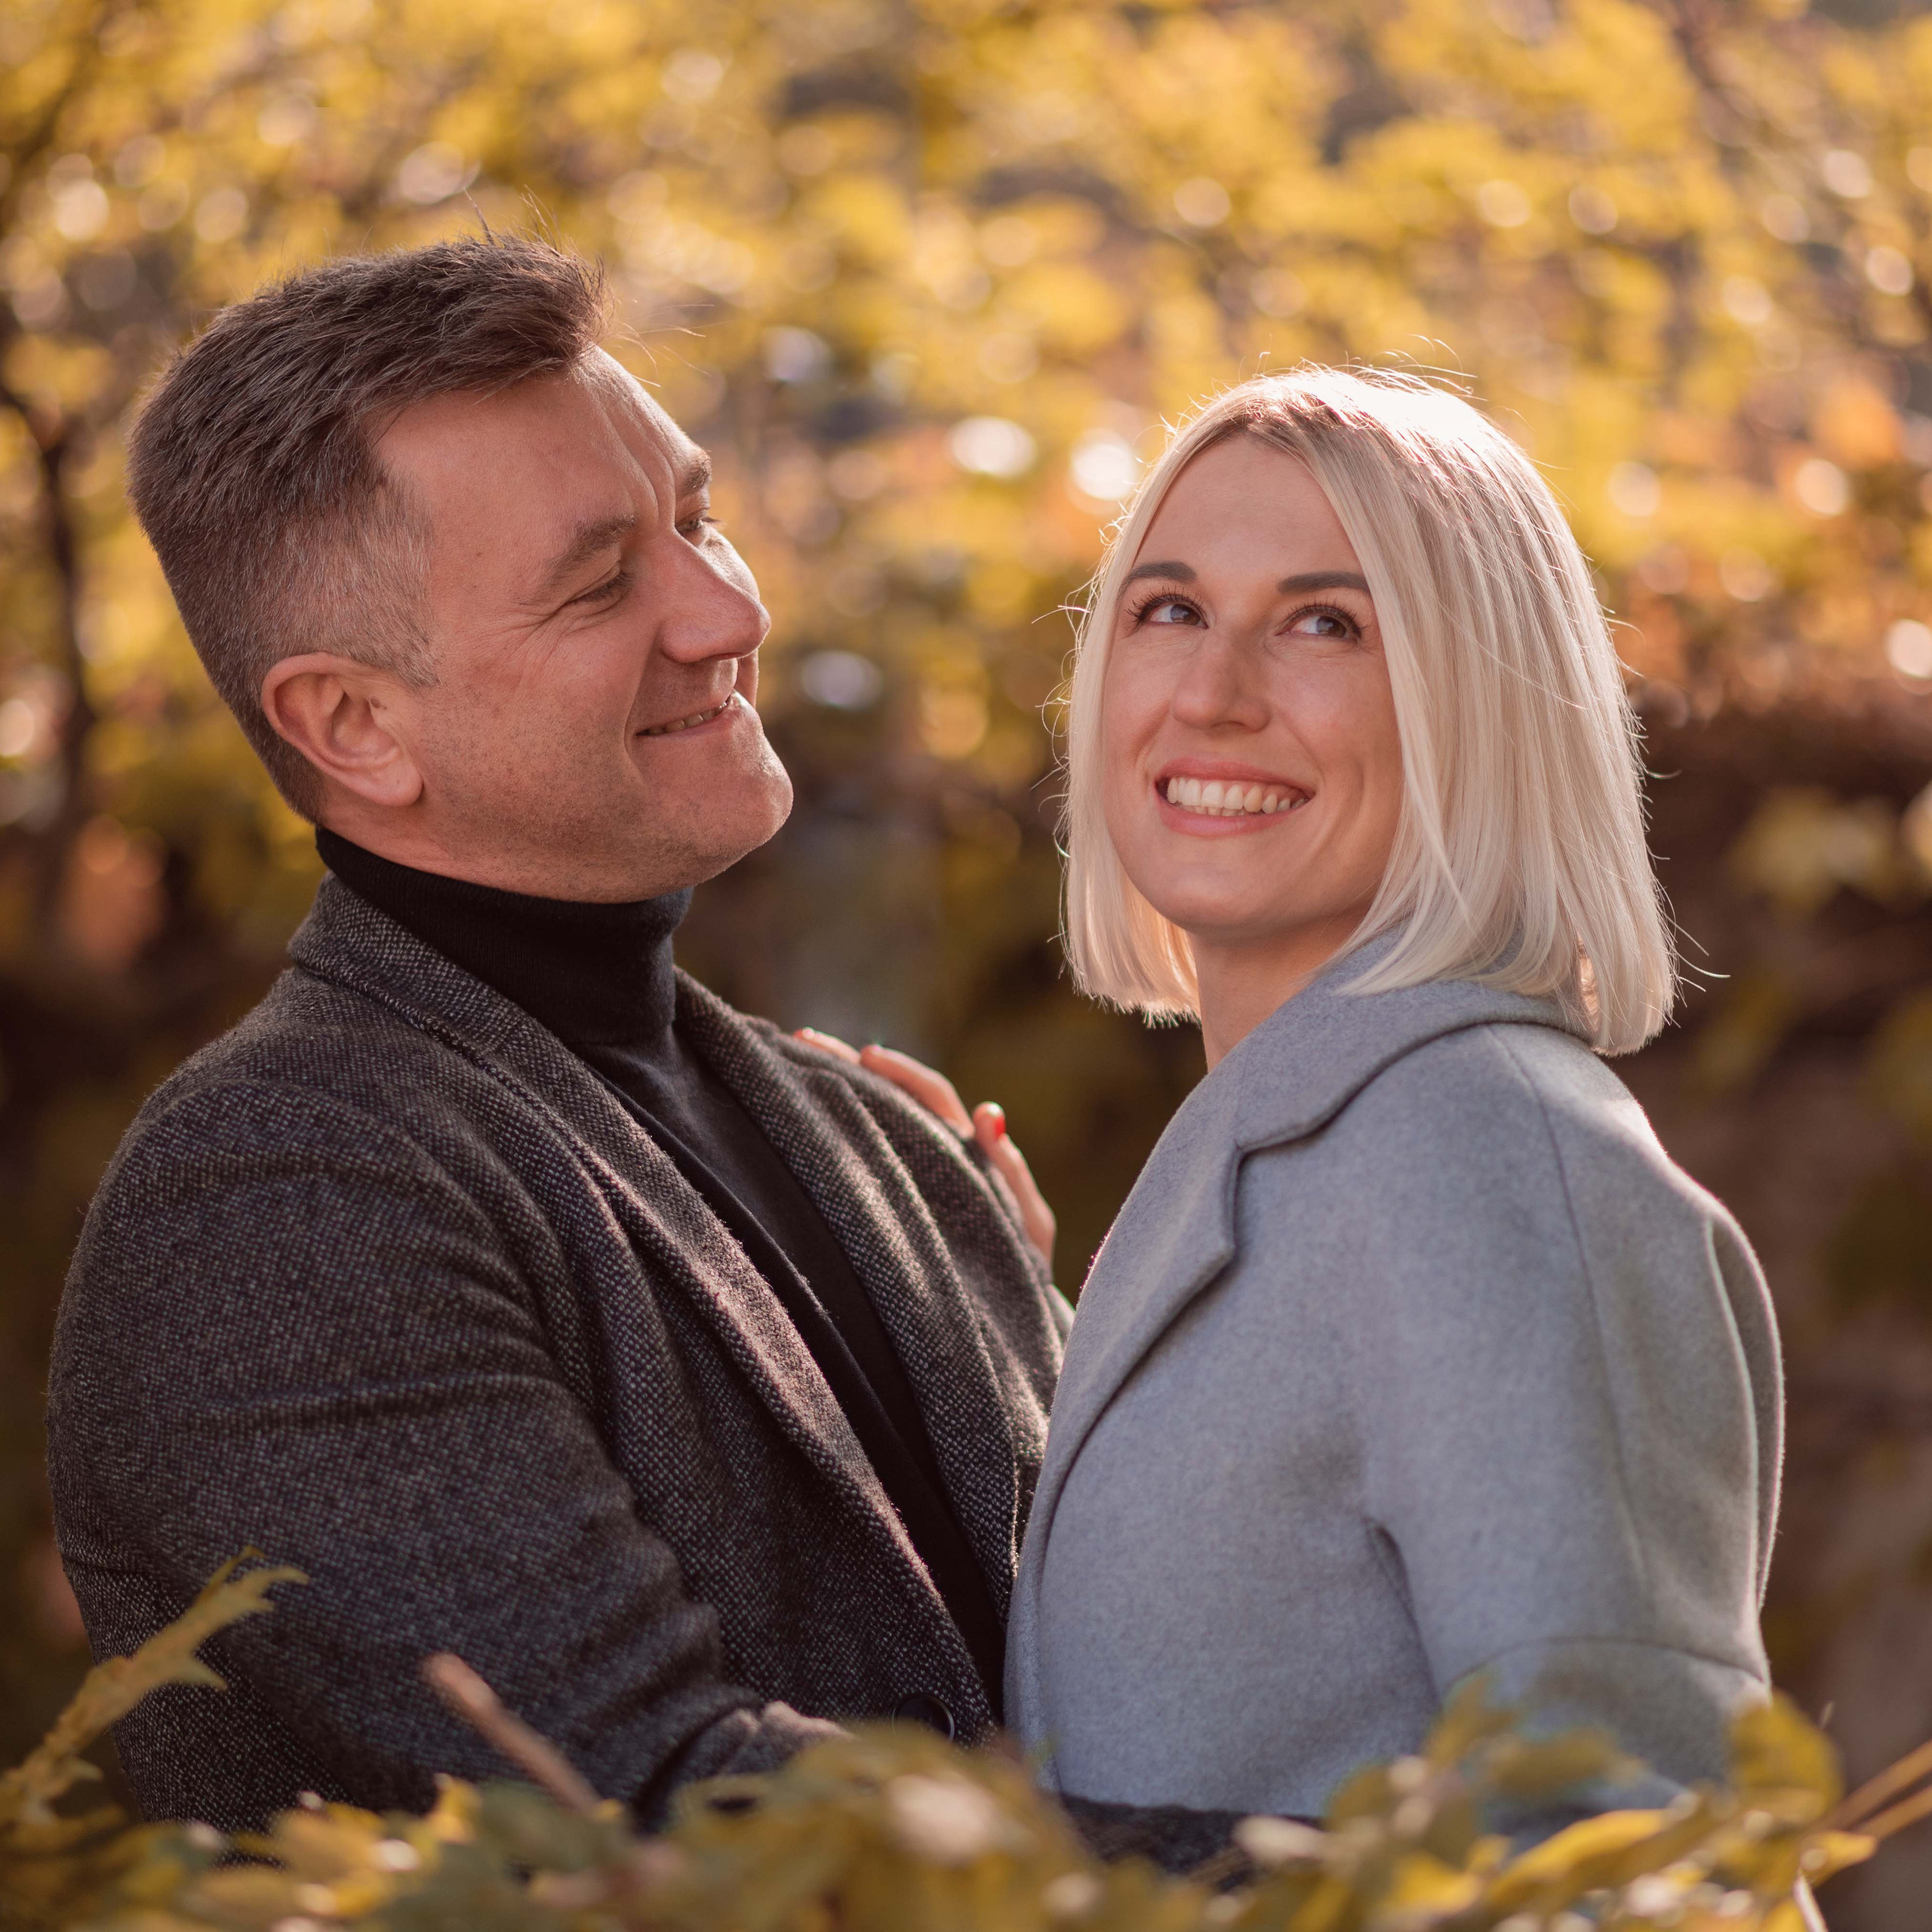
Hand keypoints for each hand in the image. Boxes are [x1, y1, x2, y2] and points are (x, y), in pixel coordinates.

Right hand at [794, 1028, 1055, 1274]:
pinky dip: (829, 1144)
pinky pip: (856, 1174)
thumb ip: (1010, 1175)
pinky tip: (790, 1130)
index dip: (899, 1072)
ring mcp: (908, 1183)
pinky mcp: (888, 1215)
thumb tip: (988, 1113)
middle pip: (890, 1099)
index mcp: (964, 1153)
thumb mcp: (1026, 1225)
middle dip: (850, 1067)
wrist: (1006, 1327)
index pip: (929, 1096)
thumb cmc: (1022, 1274)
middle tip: (801, 1043)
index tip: (865, 1056)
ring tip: (788, 1070)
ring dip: (835, 1096)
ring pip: (870, 1128)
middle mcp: (932, 1157)